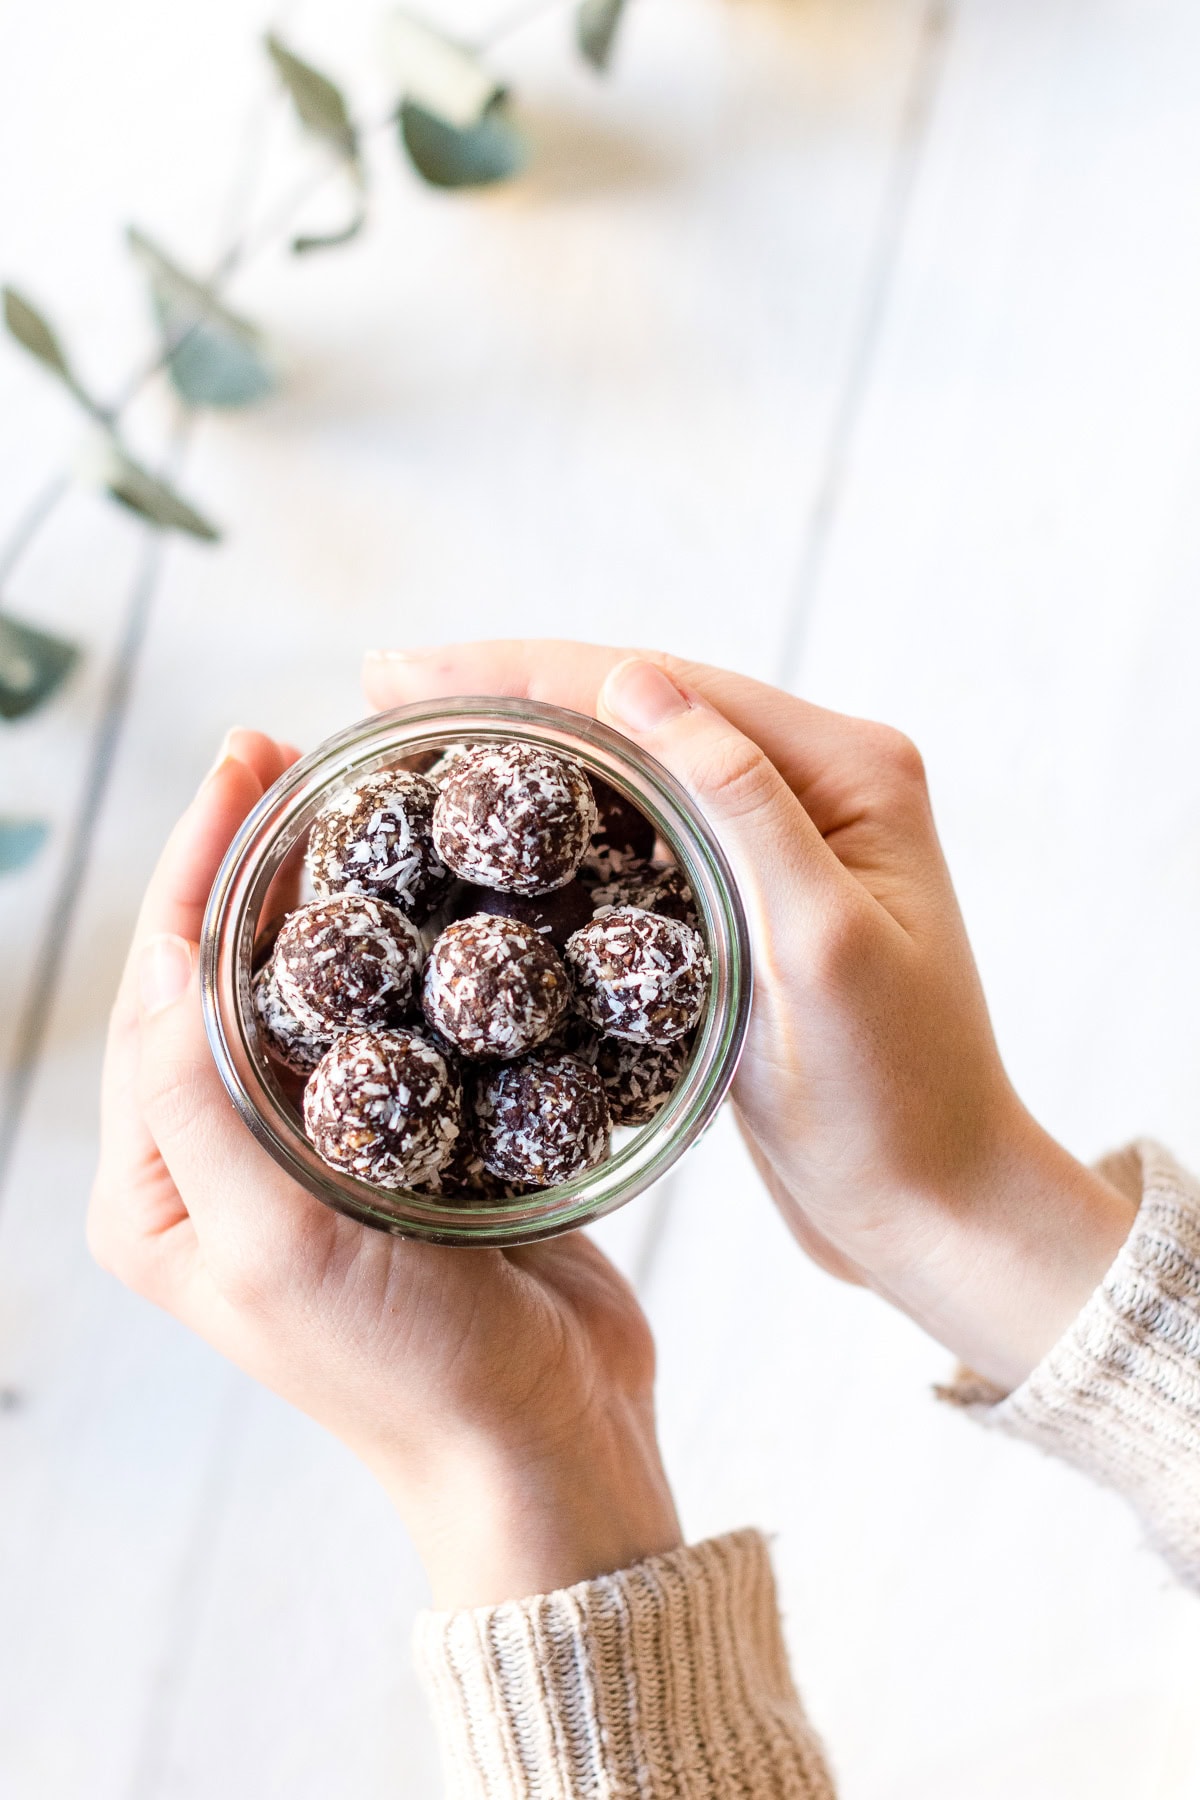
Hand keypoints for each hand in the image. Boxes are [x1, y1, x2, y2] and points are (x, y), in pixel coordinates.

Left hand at [88, 730, 679, 1607]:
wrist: (539, 1440)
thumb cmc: (403, 1368)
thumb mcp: (273, 1246)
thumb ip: (200, 1108)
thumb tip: (163, 958)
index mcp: (162, 1187)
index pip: (156, 992)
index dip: (192, 870)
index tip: (239, 767)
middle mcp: (224, 1159)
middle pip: (220, 972)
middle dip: (245, 859)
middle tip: (289, 754)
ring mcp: (317, 1146)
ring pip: (304, 984)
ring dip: (319, 888)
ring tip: (347, 793)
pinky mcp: (403, 1138)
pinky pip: (382, 1017)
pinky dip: (394, 944)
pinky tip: (421, 882)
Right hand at [364, 643, 1136, 1390]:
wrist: (932, 1209)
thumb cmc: (892, 1096)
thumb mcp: (818, 944)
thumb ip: (739, 801)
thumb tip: (634, 675)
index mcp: (849, 768)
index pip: (662, 686)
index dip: (523, 671)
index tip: (400, 671)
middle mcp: (820, 785)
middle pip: (639, 710)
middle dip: (509, 695)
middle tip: (382, 688)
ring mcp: (784, 843)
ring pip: (632, 771)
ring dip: (529, 754)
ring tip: (414, 743)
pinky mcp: (751, 904)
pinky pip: (641, 841)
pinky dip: (564, 830)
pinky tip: (494, 835)